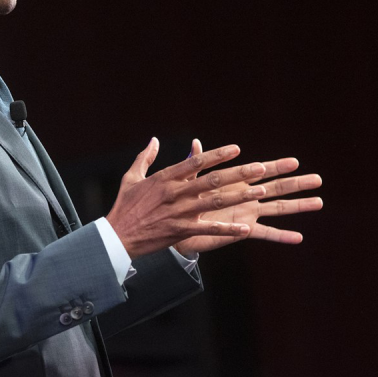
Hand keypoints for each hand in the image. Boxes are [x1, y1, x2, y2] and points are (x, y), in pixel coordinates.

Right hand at [106, 138, 272, 258]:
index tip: (236, 149)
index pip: (195, 162)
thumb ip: (145, 157)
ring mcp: (179, 212)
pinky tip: (244, 229)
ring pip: (215, 202)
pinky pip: (208, 229)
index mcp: (165, 178)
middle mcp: (175, 193)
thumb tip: (153, 139)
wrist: (117, 236)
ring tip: (260, 191)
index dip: (217, 154)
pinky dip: (227, 229)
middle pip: (212, 180)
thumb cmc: (124, 205)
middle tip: (260, 167)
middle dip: (238, 173)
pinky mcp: (181, 230)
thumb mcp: (131, 177)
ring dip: (240, 196)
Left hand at [174, 139, 322, 255]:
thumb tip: (195, 142)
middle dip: (297, 183)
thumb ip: (197, 163)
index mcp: (237, 181)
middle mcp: (247, 196)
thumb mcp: (191, 180)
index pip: (262, 170)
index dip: (278, 166)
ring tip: (319, 202)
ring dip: (298, 205)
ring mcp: (248, 213)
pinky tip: (299, 238)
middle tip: (318, 179)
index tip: (295, 162)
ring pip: (278, 208)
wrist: (178, 226)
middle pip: (277, 188)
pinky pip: (266, 233)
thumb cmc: (186, 201)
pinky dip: (282, 236)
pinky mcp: (243, 230)